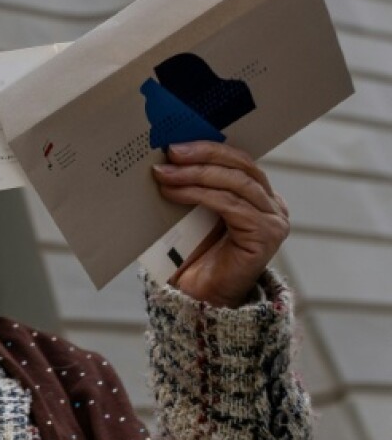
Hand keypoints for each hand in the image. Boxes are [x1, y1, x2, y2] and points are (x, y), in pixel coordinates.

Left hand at [152, 142, 289, 308]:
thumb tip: (167, 155)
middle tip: (171, 152)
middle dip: (202, 155)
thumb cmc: (194, 253)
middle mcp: (273, 205)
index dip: (208, 147)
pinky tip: (175, 193)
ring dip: (195, 175)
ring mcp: (274, 220)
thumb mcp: (194, 211)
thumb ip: (194, 185)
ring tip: (164, 174)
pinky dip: (200, 195)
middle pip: (241, 166)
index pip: (239, 159)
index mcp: (259, 195)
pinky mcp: (266, 235)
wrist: (200, 298)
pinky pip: (232, 205)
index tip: (175, 142)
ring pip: (235, 183)